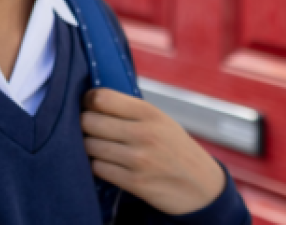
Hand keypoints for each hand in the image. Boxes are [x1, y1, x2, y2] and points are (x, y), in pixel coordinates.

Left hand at [81, 88, 225, 215]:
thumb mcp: (159, 120)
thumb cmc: (174, 148)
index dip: (87, 101)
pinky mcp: (135, 182)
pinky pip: (98, 168)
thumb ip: (128, 110)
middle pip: (89, 121)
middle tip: (91, 130)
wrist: (202, 187)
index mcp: (149, 112)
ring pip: (89, 145)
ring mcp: (139, 159)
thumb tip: (89, 100)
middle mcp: (144, 133)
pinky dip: (98, 166)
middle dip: (83, 125)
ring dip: (89, 147)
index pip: (101, 97)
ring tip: (100, 147)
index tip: (88, 107)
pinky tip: (108, 164)